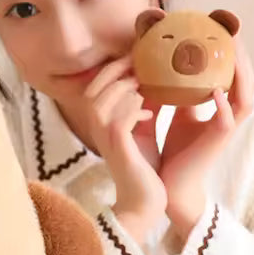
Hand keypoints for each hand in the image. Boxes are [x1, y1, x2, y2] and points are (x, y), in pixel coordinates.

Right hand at [83, 57, 166, 243]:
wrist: (144, 201)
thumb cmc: (143, 166)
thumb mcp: (142, 128)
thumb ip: (144, 104)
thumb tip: (157, 76)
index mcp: (101, 121)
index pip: (97, 84)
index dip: (113, 67)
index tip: (136, 54)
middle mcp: (97, 127)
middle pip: (96, 87)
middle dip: (119, 70)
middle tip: (142, 60)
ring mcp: (105, 137)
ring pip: (106, 99)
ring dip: (128, 88)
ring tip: (146, 84)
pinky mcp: (119, 146)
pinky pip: (121, 117)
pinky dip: (136, 109)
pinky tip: (150, 114)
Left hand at [160, 36, 253, 242]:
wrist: (170, 182)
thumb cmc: (177, 149)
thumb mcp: (180, 115)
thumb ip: (183, 94)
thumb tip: (172, 71)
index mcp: (222, 108)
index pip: (235, 75)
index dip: (233, 53)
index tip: (223, 28)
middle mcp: (229, 116)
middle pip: (246, 80)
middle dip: (241, 55)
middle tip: (231, 30)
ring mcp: (226, 129)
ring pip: (245, 96)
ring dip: (240, 73)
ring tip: (231, 51)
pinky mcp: (217, 142)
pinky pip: (228, 120)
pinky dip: (224, 104)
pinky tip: (216, 89)